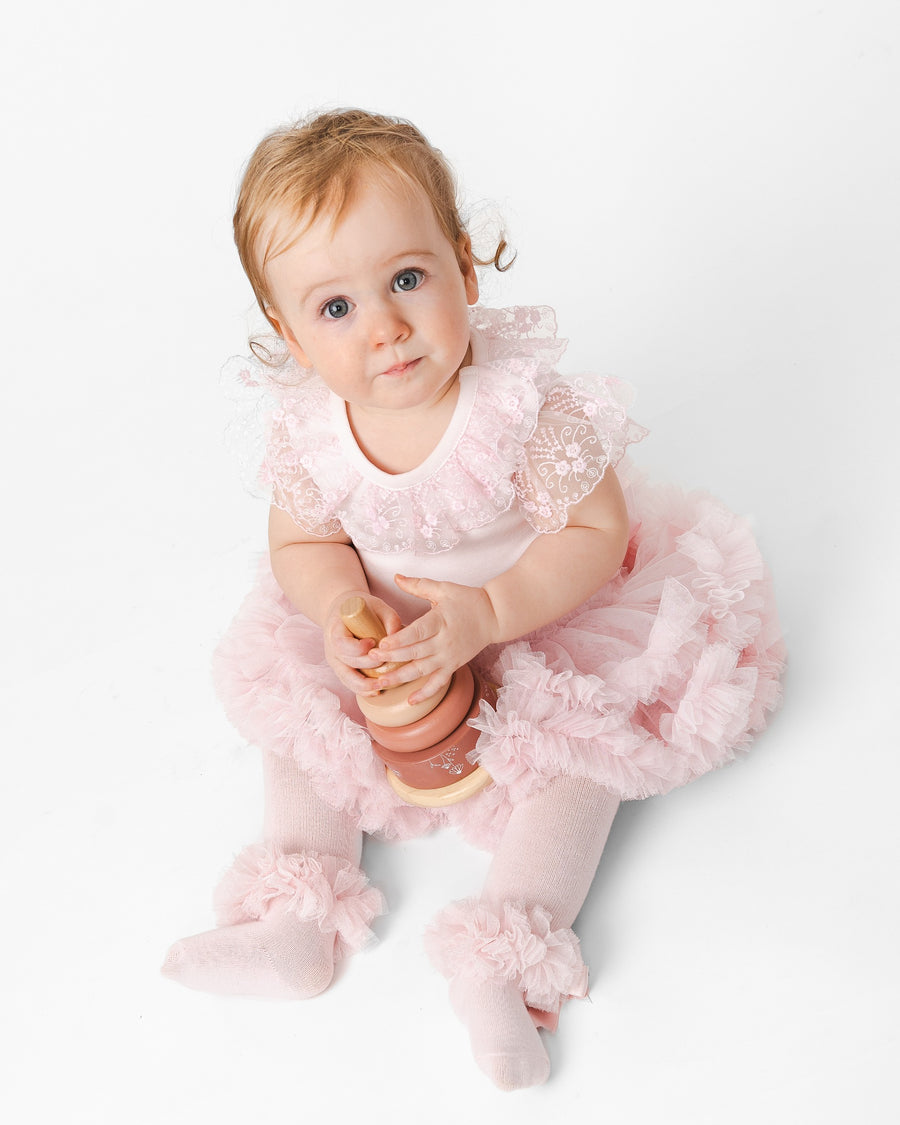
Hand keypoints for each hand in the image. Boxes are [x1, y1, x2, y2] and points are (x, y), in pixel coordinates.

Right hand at [322, 591, 403, 695]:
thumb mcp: (376, 605)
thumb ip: (390, 618)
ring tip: (381, 687)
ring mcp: (335, 660)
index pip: (341, 643)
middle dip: (368, 664)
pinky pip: (349, 683)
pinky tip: (376, 691)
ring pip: (346, 677)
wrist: (344, 611)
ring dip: (364, 685)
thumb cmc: (362, 608)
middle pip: (347, 661)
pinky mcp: (342, 668)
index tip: (373, 642)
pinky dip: (362, 689)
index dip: (358, 647)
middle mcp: (331, 647)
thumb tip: (401, 638)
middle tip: (385, 661)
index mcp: (335, 629)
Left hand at [366, 574, 499, 704]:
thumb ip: (418, 585)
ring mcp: (449, 656)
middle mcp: (444, 642)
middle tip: (371, 660)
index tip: (382, 644)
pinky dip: (425, 693)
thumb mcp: (444, 588)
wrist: (494, 616)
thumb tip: (396, 577)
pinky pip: (438, 683)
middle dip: (392, 658)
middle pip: (415, 653)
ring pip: (422, 671)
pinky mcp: (454, 666)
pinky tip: (410, 701)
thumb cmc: (468, 600)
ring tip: (381, 683)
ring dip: (401, 678)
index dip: (399, 640)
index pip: (417, 633)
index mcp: (441, 621)